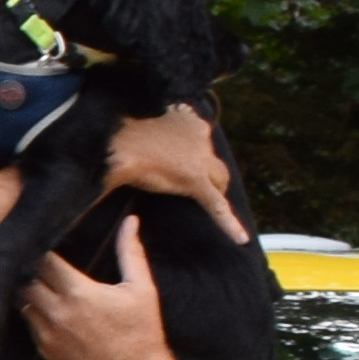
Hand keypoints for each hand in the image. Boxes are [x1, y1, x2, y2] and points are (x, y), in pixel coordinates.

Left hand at [18, 212, 234, 359]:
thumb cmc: (143, 331)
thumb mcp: (142, 288)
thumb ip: (131, 251)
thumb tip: (131, 220)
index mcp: (79, 293)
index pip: (44, 261)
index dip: (43, 248)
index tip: (46, 240)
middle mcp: (57, 313)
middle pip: (26, 280)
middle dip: (31, 268)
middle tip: (40, 259)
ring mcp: (48, 334)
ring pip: (23, 302)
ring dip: (30, 291)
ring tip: (42, 281)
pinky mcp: (46, 351)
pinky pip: (29, 324)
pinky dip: (35, 312)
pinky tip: (47, 305)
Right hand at [99, 102, 239, 238]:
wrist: (118, 145)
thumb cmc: (120, 137)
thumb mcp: (139, 126)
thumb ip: (148, 133)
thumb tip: (129, 143)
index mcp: (187, 120)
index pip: (200, 135)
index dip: (194, 151)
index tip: (184, 158)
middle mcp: (200, 135)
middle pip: (213, 159)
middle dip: (209, 172)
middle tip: (198, 184)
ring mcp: (200, 159)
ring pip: (219, 178)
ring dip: (216, 189)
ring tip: (208, 202)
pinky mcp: (196, 181)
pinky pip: (216, 205)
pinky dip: (229, 223)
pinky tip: (240, 238)